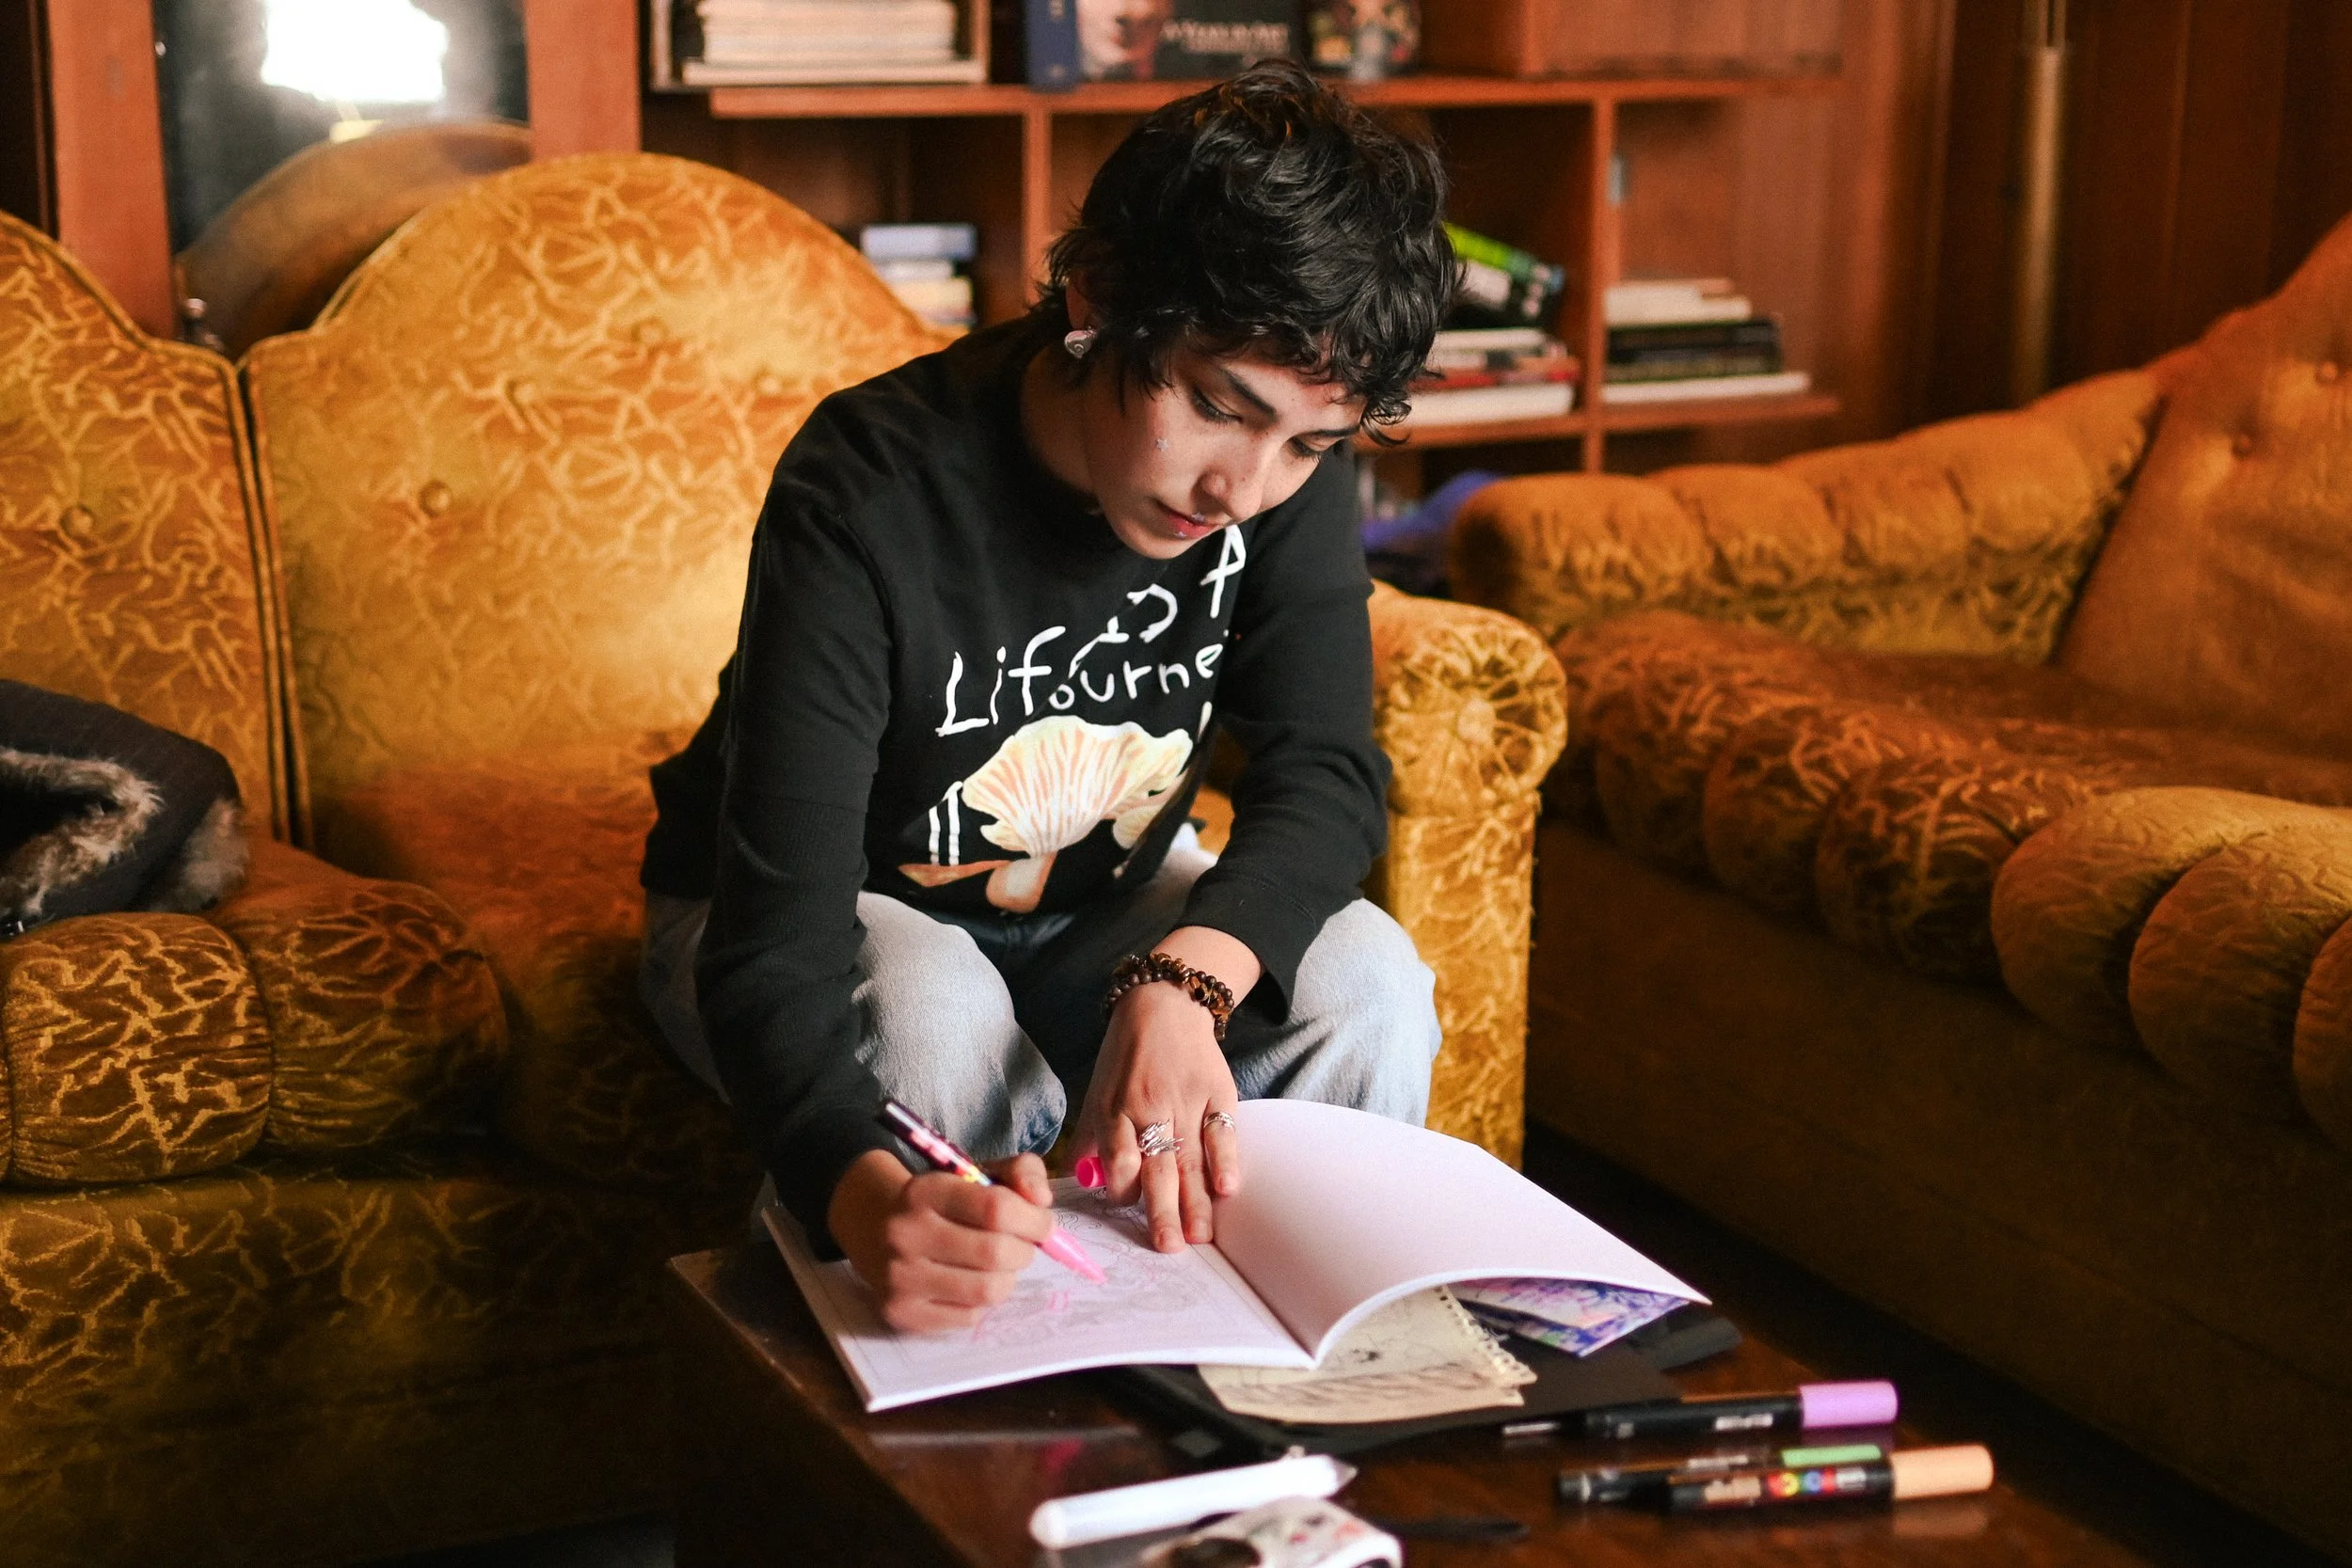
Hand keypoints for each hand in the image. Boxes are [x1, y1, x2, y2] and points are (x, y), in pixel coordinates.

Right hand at [827, 1148, 1055, 1332]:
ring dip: (1007, 1279)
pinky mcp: (900, 1313)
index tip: (1042, 1223)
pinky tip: (970, 1283)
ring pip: (987, 1290)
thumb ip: (1021, 1172)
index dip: (1033, 1219)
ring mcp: (899, 1277)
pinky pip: (968, 1317)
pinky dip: (982, 1303)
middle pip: (995, 1253)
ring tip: (998, 1267)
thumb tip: (1042, 1200)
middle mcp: (906, 1233)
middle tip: (1020, 1246)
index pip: (996, 1208)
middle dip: (1024, 1251)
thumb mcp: (978, 1172)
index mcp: (926, 1190)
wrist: (874, 1225)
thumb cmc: (941, 1201)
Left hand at [1073, 926, 1258, 1252]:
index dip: (1122, 1187)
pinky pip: (1222, 1131)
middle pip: (1156, 1166)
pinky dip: (1226, 1160)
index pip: (1117, 1158)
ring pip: (1190, 1158)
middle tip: (1168, 1248)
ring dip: (1196, 1200)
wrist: (1165, 1003)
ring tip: (1200, 1237)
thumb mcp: (1097, 1091)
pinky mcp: (1217, 1091)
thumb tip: (1084, 1182)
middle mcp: (1149, 1108)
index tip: (1132, 1212)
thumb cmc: (1126, 1057)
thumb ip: (1089, 1137)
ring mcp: (1185, 1101)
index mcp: (1116, 1110)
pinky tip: (1228, 1189)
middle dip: (1162, 1210)